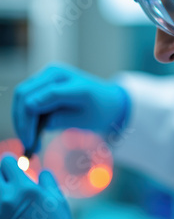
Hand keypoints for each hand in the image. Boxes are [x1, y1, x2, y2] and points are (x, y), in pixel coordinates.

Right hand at [13, 63, 130, 151]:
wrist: (108, 100)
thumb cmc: (99, 111)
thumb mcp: (85, 120)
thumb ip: (62, 119)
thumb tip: (41, 124)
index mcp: (69, 81)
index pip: (39, 98)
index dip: (29, 121)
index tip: (30, 142)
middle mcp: (54, 73)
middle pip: (24, 95)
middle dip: (21, 121)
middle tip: (27, 144)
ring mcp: (47, 75)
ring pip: (21, 96)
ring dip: (21, 119)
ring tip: (30, 142)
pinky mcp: (43, 82)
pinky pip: (26, 98)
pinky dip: (25, 116)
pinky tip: (32, 134)